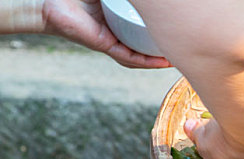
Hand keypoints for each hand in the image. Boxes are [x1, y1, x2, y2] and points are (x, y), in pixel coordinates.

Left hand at [41, 0, 170, 67]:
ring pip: (143, 55)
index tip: (180, 31)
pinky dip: (147, 61)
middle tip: (188, 48)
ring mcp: (114, 42)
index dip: (164, 32)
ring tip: (181, 59)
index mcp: (120, 21)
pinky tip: (162, 62)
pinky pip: (131, 57)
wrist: (49, 2)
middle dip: (168, 48)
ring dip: (161, 59)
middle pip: (148, 45)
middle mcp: (119, 34)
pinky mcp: (107, 46)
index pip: (146, 30)